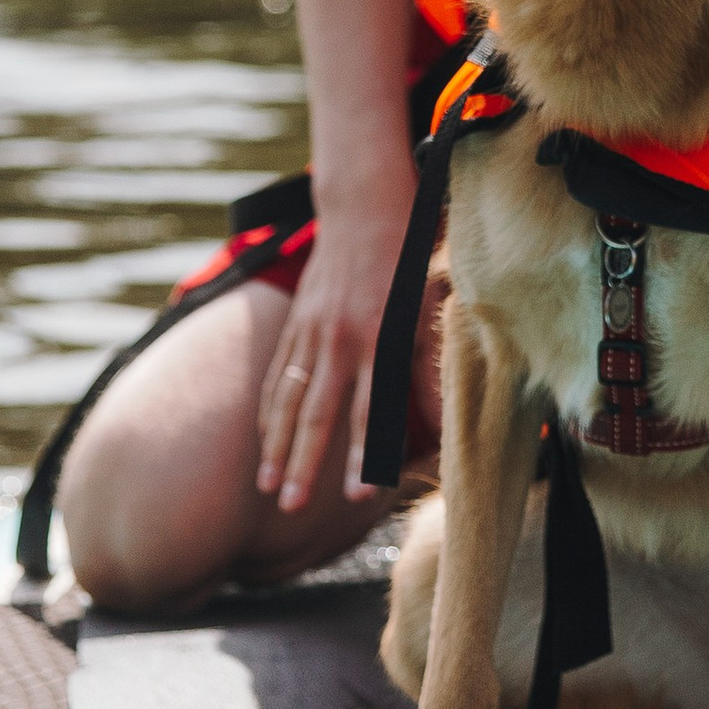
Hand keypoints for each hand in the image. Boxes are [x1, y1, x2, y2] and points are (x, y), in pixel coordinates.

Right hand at [257, 192, 415, 512]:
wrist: (364, 201)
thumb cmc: (410, 254)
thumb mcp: (431, 304)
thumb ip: (432, 364)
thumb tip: (445, 418)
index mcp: (379, 335)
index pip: (370, 407)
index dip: (363, 453)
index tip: (357, 494)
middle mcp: (338, 337)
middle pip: (317, 412)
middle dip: (302, 463)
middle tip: (290, 507)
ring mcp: (310, 330)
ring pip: (287, 398)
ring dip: (276, 446)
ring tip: (267, 487)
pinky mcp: (295, 322)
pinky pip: (276, 374)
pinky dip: (268, 411)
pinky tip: (263, 441)